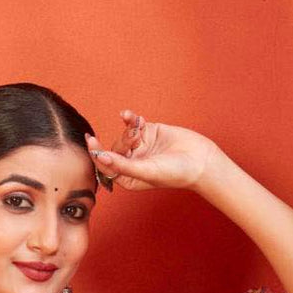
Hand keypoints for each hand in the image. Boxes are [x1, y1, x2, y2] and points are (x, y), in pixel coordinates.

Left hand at [87, 110, 218, 191]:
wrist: (201, 161)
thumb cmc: (175, 173)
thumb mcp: (146, 171)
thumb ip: (122, 166)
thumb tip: (101, 157)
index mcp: (128, 178)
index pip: (106, 166)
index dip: (97, 154)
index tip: (91, 141)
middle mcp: (132, 163)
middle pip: (115, 149)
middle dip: (123, 142)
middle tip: (135, 140)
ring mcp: (140, 147)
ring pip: (124, 135)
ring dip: (129, 131)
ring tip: (141, 130)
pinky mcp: (149, 132)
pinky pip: (133, 124)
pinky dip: (130, 119)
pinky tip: (128, 115)